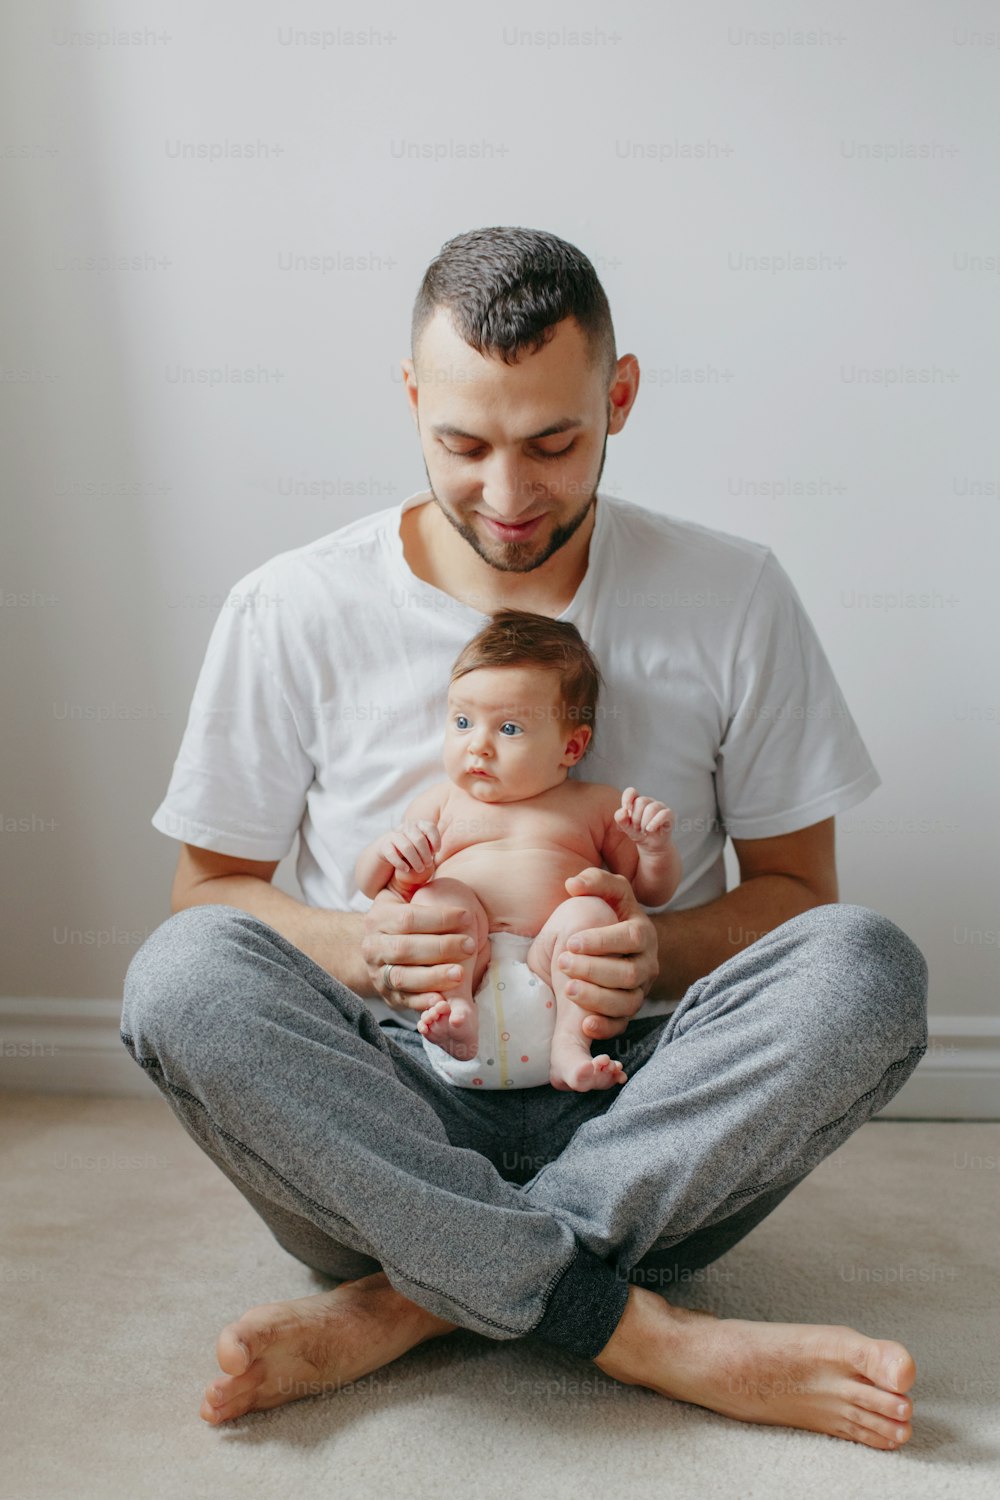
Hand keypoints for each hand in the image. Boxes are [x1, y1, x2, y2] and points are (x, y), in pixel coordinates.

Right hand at [361, 887, 473, 1016]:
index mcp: (378, 918)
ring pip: (404, 978)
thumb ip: (410, 879)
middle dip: (441, 947)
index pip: (408, 918)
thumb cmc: (400, 916)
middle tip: (471, 945)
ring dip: (433, 977)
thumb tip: (421, 861)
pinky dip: (423, 1002)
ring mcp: (379, 973)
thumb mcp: (399, 893)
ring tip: (460, 973)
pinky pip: (405, 1001)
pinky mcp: (389, 995)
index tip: (467, 916)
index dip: (439, 918)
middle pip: (405, 949)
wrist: (378, 949)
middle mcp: (373, 947)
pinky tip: (442, 1000)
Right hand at [376, 819, 440, 891]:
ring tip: (420, 870)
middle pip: (419, 838)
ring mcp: (393, 835)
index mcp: (418, 825)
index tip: (437, 851)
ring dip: (415, 860)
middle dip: (425, 854)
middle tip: (428, 865)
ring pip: (406, 847)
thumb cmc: (413, 851)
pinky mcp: (384, 846)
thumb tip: (446, 849)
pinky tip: (406, 869)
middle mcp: (406, 827)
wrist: (389, 853)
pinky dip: (400, 863)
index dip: (435, 839)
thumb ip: (432, 846)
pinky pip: (392, 853)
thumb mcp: (424, 847)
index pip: (429, 827)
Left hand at [558, 866, 659, 1041]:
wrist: (605, 947)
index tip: (571, 942)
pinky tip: (584, 1024)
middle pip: (629, 974)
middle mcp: (647, 963)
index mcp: (642, 932)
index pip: (631, 937)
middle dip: (594, 970)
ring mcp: (640, 990)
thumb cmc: (601, 916)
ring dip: (596, 998)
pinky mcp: (628, 1012)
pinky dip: (604, 1027)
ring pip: (627, 1002)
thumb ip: (593, 881)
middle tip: (563, 964)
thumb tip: (572, 884)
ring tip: (567, 989)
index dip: (602, 941)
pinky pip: (622, 1025)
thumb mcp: (603, 893)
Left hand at [614, 787, 674, 849]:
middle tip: (637, 828)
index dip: (627, 798)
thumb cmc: (638, 832)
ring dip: (645, 823)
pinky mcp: (669, 814)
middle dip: (636, 818)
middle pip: (641, 801)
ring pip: (652, 808)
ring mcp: (660, 806)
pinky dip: (655, 822)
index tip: (626, 809)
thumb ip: (620, 819)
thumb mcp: (626, 827)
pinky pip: (663, 814)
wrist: (651, 844)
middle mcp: (649, 801)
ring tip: (644, 831)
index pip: (631, 792)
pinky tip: (650, 829)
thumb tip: (623, 810)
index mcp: (636, 801)